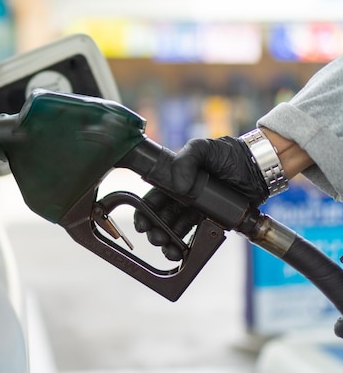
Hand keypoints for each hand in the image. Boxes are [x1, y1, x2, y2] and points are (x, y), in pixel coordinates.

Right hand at [134, 136, 268, 259]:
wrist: (257, 166)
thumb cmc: (228, 153)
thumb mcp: (202, 148)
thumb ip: (186, 160)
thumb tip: (179, 186)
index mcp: (175, 179)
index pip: (154, 198)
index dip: (145, 212)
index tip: (142, 224)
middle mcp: (183, 196)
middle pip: (162, 217)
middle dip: (155, 230)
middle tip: (156, 238)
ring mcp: (197, 209)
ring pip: (176, 229)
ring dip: (169, 241)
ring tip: (168, 249)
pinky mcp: (213, 220)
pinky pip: (196, 235)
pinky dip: (187, 245)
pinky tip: (182, 252)